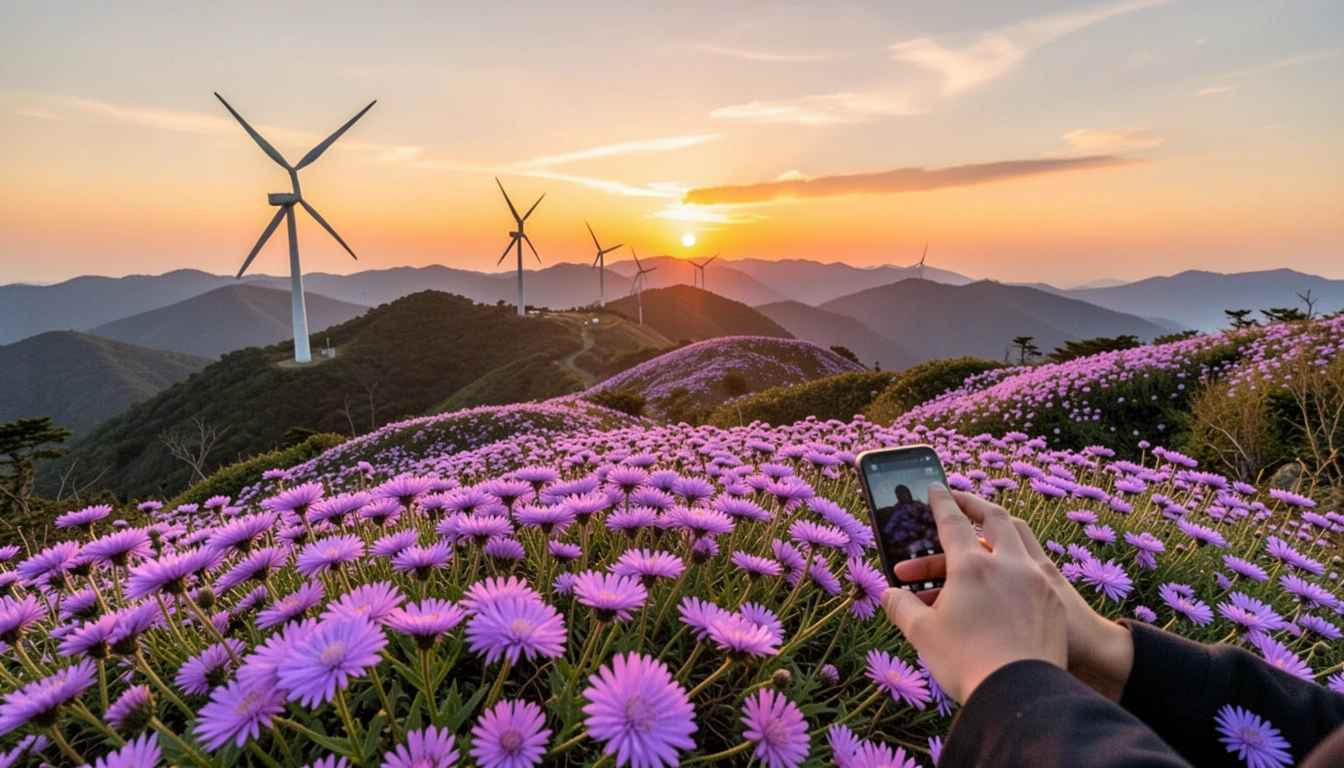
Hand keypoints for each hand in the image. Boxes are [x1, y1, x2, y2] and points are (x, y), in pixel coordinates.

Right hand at [892, 490, 1134, 701]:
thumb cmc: (966, 662)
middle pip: (994, 518)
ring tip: (982, 540)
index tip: (935, 488)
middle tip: (959, 500)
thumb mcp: (923, 634)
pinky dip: (1014, 564)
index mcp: (973, 566)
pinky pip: (1033, 569)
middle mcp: (1009, 564)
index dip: (941, 502)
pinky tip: (1006, 577)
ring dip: (997, 534)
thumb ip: (901, 607)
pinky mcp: (1054, 601)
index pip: (953, 521)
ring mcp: (1037, 581)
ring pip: (1019, 541)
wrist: (1022, 694)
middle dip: (974, 504)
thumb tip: (889, 594)